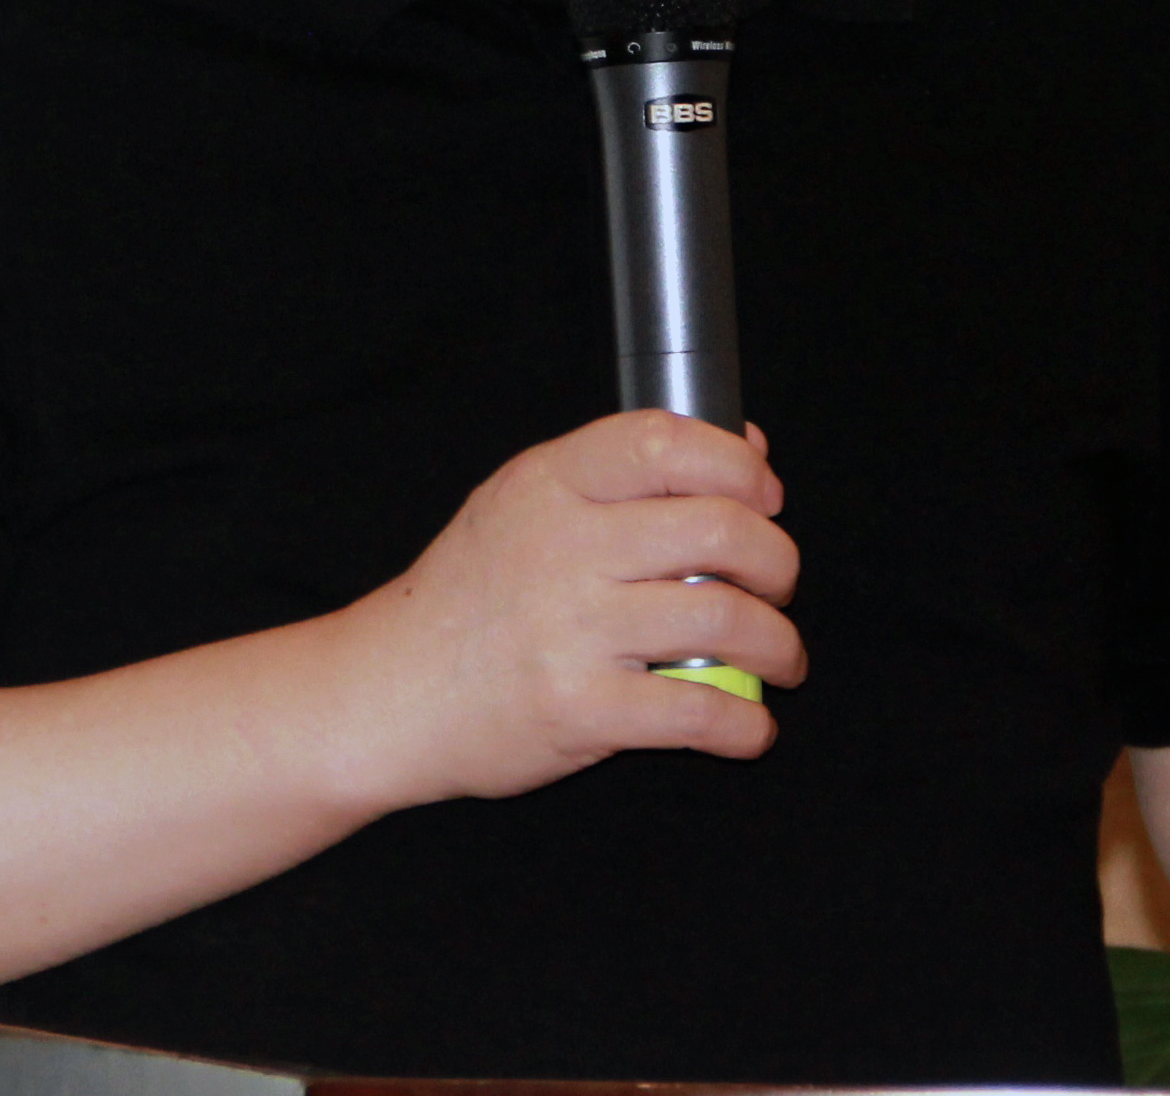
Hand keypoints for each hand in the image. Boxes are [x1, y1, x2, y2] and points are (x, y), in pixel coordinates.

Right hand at [334, 410, 804, 806]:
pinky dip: (745, 725)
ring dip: (778, 644)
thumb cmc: (470, 598)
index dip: (737, 466)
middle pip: (720, 530)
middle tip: (777, 587)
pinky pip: (696, 712)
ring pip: (725, 619)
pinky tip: (750, 727)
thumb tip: (745, 452)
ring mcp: (570, 629)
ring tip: (779, 658)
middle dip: (777, 563)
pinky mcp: (579, 708)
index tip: (765, 498)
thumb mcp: (523, 504)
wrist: (389, 692)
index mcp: (550, 483)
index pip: (665, 442)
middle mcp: (563, 546)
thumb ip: (620, 476)